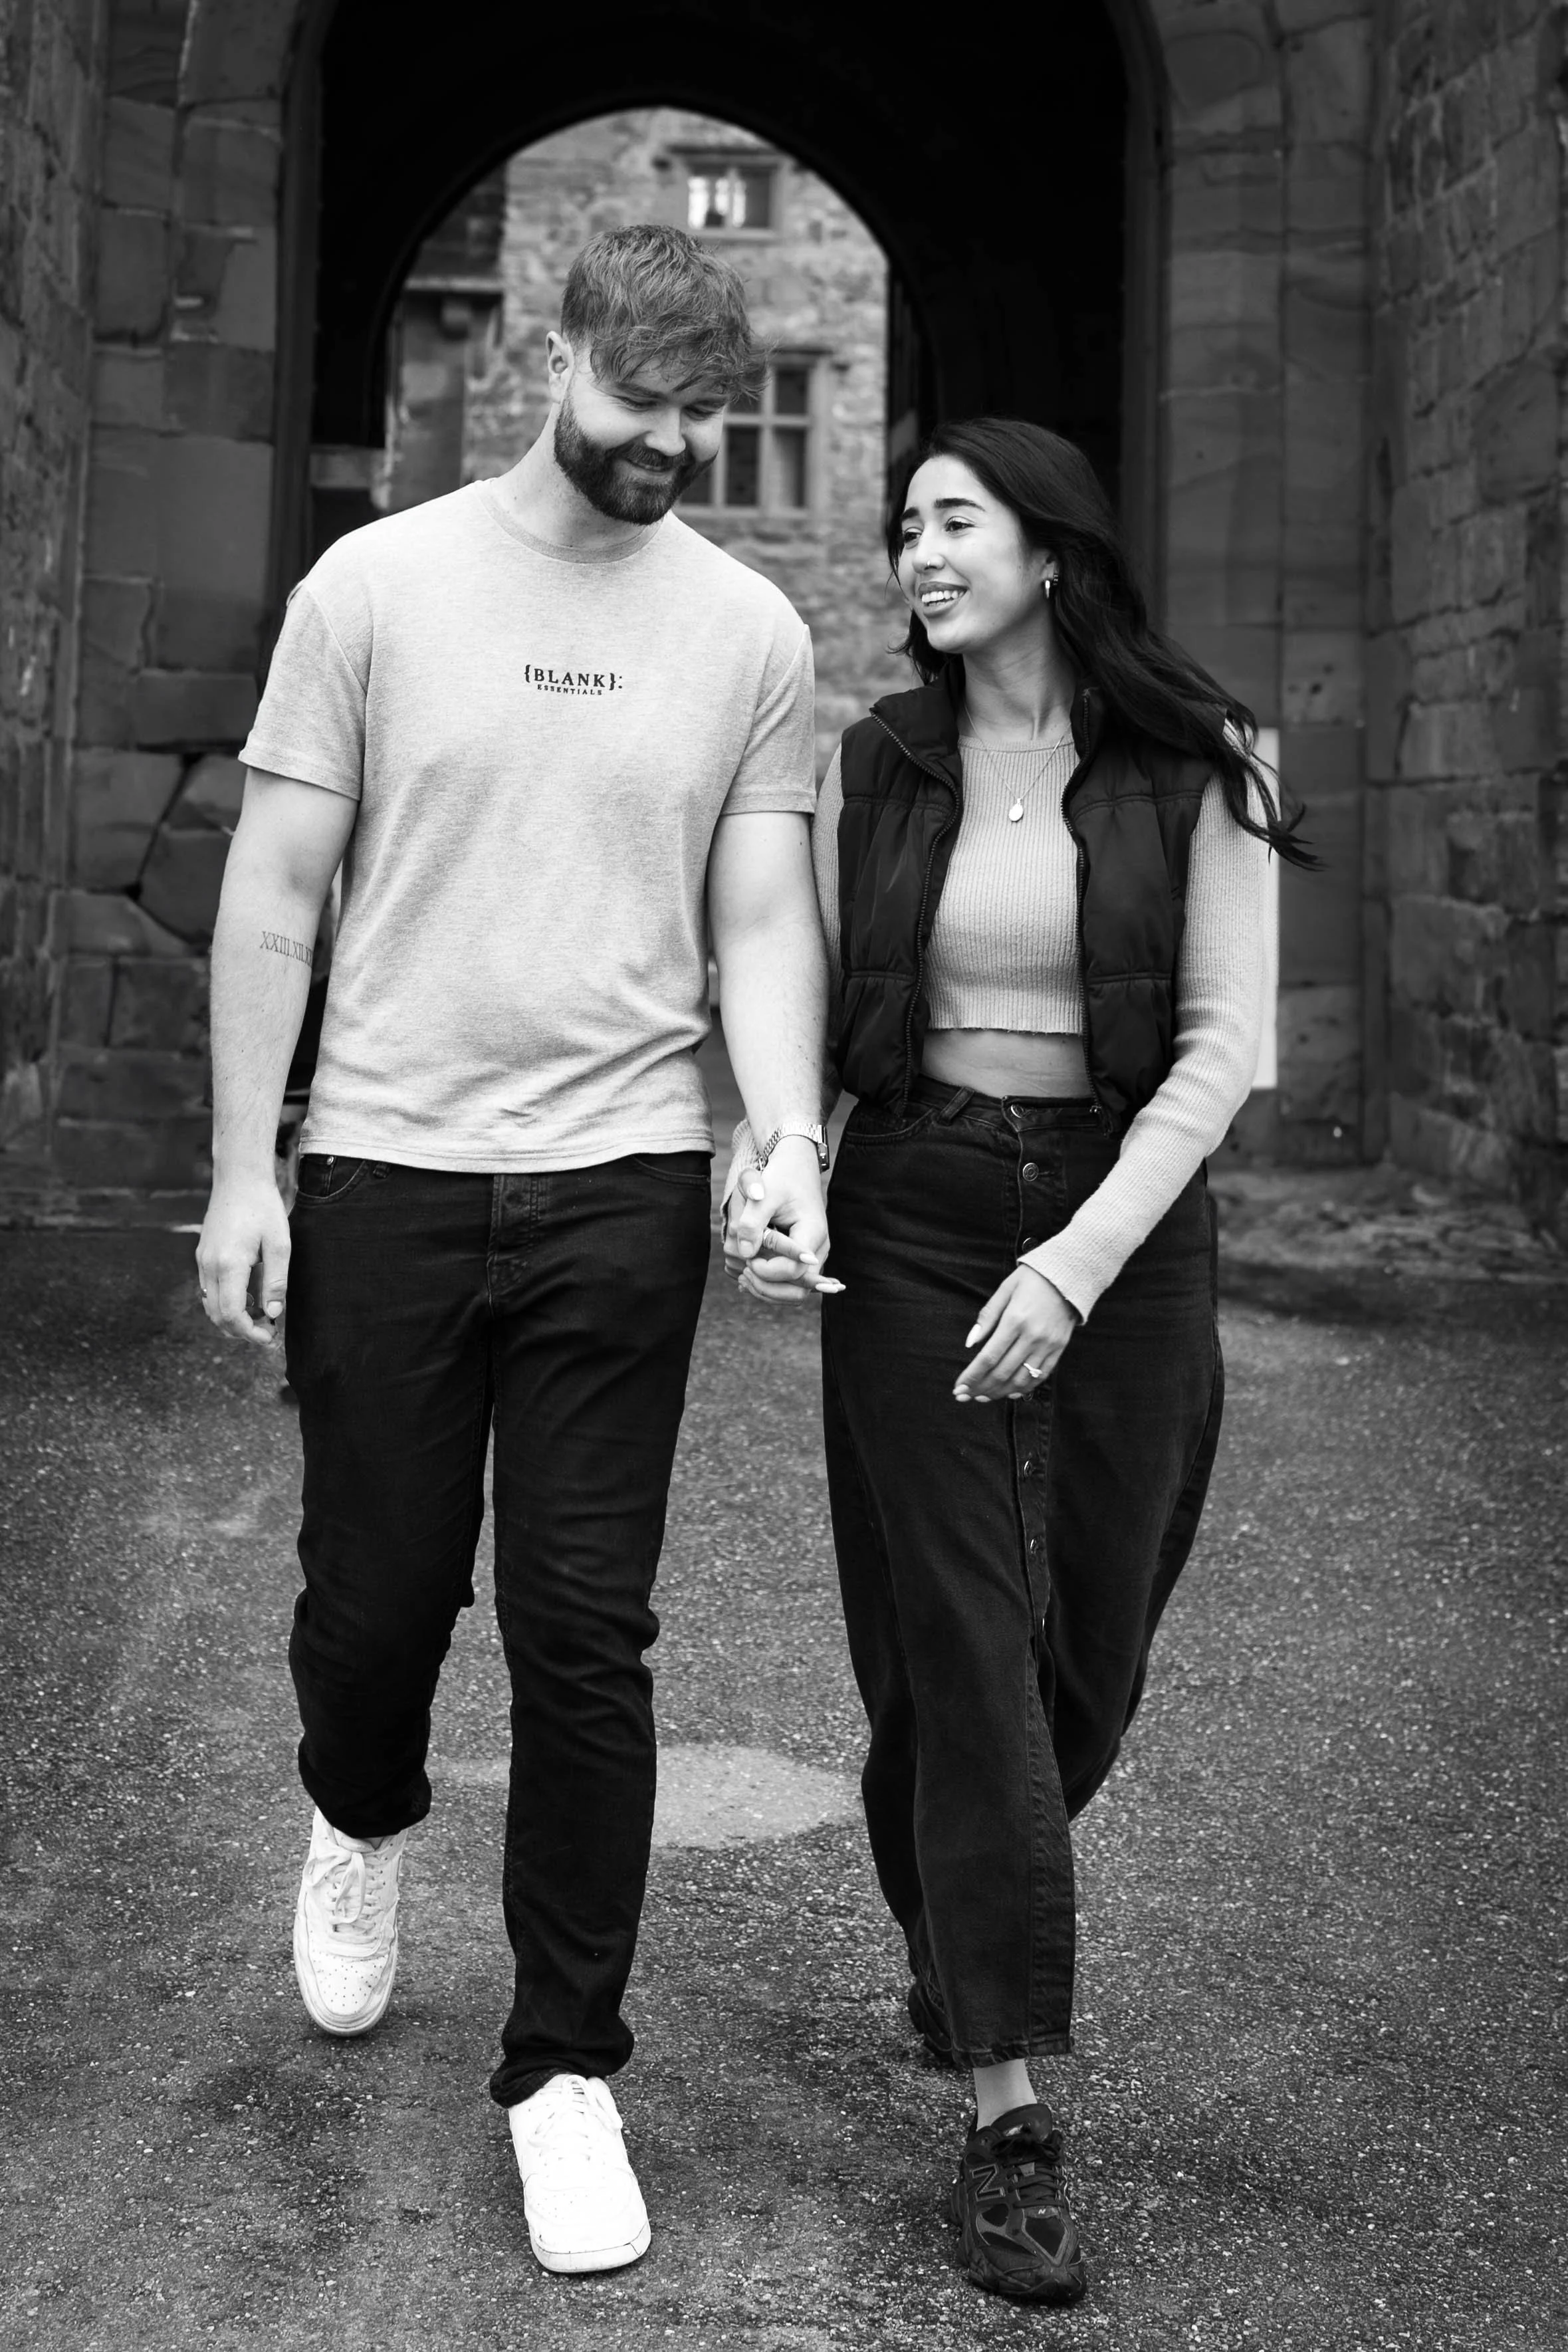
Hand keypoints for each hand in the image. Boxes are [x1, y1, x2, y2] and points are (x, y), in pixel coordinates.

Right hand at [196, 1172, 290, 1346]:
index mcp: (229, 1264)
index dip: (249, 1333)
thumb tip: (273, 1314)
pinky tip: (249, 1298)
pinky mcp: (203, 1256)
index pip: (231, 1314)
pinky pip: (209, 1290)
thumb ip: (276, 1282)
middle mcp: (209, 1265)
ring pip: (210, 1305)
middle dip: (241, 1331)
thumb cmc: (263, 1208)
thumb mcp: (280, 1245)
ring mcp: (202, 1260)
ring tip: (261, 1316)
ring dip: (233, 1319)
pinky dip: (226, 1303)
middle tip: (268, 1332)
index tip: (269, 1338)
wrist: (239, 1179)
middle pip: (217, 1316)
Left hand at [723, 1135, 830, 1305]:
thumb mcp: (763, 1193)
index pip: (794, 1270)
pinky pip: (790, 1284)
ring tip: (744, 1278)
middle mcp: (818, 1250)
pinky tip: (749, 1277)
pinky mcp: (803, 1260)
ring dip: (768, 1290)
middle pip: (799, 1288)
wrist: (795, 1170)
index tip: (747, 1258)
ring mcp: (812, 1258)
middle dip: (768, 1288)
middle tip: (744, 1275)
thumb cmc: (780, 1178)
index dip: (768, 1271)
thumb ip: (752, 1222)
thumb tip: (745, 1254)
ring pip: (796, 1292)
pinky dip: (770, 1286)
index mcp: (813, 1232)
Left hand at [954, 1265, 1076, 1402]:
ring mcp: (1048, 1345)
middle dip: (980, 1388)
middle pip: (1002, 1372)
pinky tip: (1009, 1393)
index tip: (958, 1387)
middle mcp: (1032, 1336)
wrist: (1069, 1276)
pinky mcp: (1059, 1349)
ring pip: (1020, 1379)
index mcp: (1015, 1320)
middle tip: (964, 1396)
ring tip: (983, 1396)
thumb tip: (970, 1343)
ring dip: (999, 1392)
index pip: (988, 1357)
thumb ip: (987, 1317)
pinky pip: (1040, 1376)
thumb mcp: (1005, 1290)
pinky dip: (1023, 1388)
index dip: (971, 1376)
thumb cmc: (1032, 1279)